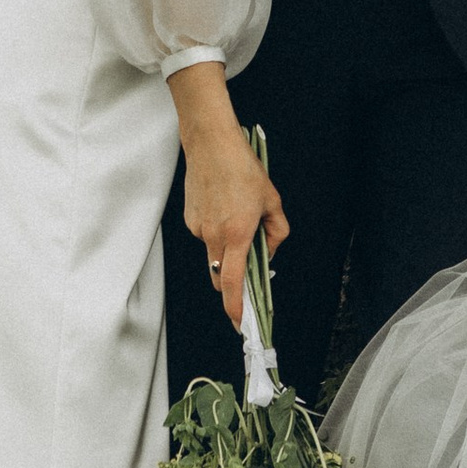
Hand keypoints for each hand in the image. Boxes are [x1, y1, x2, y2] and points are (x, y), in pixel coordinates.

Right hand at [172, 82, 289, 328]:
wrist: (211, 143)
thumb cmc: (242, 168)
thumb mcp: (272, 200)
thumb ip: (276, 231)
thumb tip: (269, 251)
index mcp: (237, 234)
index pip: (232, 283)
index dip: (235, 308)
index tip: (240, 324)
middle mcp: (214, 235)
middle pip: (220, 275)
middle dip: (232, 281)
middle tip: (247, 268)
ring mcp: (199, 227)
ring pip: (213, 254)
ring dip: (226, 249)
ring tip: (237, 218)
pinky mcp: (190, 218)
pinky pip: (205, 236)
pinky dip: (216, 231)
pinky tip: (223, 207)